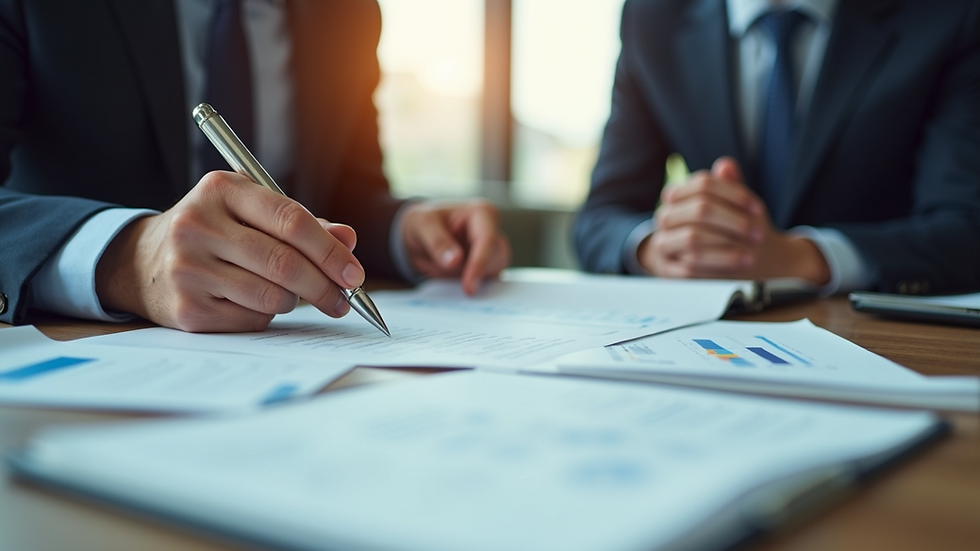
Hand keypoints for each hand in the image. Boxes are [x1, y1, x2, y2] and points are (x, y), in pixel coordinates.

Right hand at [95, 171, 364, 331]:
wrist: (142, 262)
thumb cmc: (214, 233)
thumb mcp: (251, 214)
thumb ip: (302, 224)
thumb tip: (348, 240)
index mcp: (221, 190)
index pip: (290, 219)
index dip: (330, 250)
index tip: (354, 273)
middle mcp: (198, 225)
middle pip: (284, 263)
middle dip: (324, 286)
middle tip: (345, 299)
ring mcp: (188, 268)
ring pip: (271, 296)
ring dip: (294, 302)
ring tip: (292, 296)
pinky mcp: (186, 308)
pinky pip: (251, 320)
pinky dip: (266, 317)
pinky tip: (254, 304)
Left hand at [400, 199, 510, 294]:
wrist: (420, 237)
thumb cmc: (424, 223)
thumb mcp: (422, 224)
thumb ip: (437, 241)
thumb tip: (455, 261)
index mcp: (482, 213)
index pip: (488, 240)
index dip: (479, 263)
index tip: (469, 286)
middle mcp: (492, 231)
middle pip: (496, 259)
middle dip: (476, 273)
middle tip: (454, 282)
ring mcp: (491, 252)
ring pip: (493, 273)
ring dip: (472, 280)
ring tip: (446, 272)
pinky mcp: (487, 269)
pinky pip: (485, 283)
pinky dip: (471, 286)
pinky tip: (453, 283)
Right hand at [638, 157, 829, 284]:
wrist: (721, 262)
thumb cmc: (728, 229)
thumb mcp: (732, 206)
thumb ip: (729, 185)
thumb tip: (726, 165)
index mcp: (677, 195)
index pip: (704, 184)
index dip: (734, 194)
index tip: (757, 208)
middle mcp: (665, 216)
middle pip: (700, 210)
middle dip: (733, 221)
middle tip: (758, 233)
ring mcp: (662, 242)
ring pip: (693, 238)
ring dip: (727, 245)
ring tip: (751, 254)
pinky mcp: (667, 269)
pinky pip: (690, 267)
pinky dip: (719, 264)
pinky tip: (738, 264)